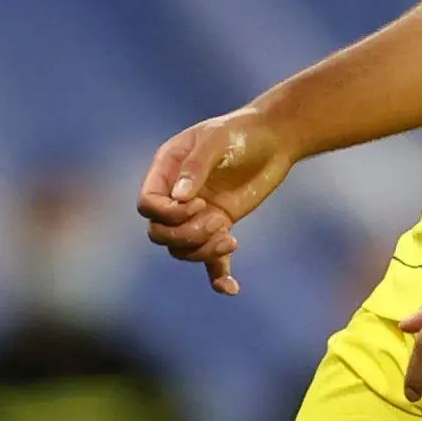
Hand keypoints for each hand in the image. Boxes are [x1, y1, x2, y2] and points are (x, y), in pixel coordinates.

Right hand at [136, 109, 295, 293]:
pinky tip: (232, 288)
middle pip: (159, 233)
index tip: (199, 204)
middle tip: (218, 223)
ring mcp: (197, 214)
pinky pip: (211, 261)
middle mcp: (177, 197)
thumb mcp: (216, 140)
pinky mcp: (220, 227)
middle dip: (186, 235)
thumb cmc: (241, 131)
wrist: (274, 139)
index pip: (147, 205)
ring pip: (181, 250)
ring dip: (203, 251)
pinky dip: (218, 277)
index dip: (167, 214)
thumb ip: (196, 166)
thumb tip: (179, 198)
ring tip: (230, 239)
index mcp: (166, 171)